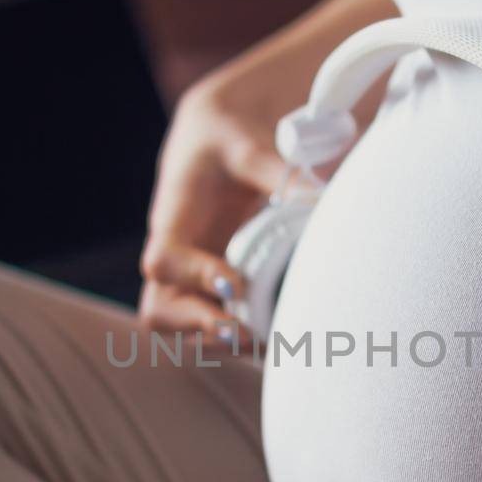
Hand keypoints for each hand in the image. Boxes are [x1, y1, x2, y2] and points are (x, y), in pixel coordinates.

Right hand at [138, 71, 293, 342]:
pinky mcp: (212, 290)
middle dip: (199, 327)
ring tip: (271, 342)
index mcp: (173, 219)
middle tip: (247, 332)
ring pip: (185, 329)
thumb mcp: (246, 145)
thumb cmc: (224, 139)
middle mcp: (175, 258)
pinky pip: (214, 327)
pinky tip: (280, 339)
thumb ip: (276, 172)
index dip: (193, 278)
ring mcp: (190, 279)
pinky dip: (242, 341)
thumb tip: (321, 200)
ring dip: (223, 342)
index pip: (162, 260)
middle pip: (160, 310)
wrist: (215, 141)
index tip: (234, 284)